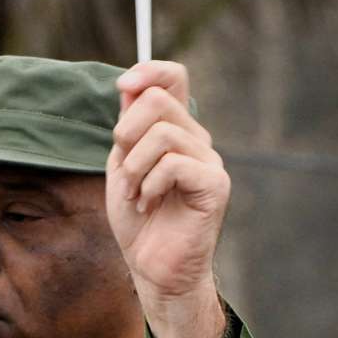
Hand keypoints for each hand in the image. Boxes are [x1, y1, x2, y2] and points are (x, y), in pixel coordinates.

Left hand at [106, 60, 227, 337]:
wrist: (152, 266)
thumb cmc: (138, 217)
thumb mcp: (122, 162)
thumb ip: (128, 125)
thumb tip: (129, 83)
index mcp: (175, 129)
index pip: (174, 77)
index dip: (149, 71)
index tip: (123, 85)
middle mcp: (197, 139)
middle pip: (158, 101)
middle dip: (125, 133)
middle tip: (125, 169)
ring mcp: (210, 162)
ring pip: (161, 134)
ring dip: (133, 167)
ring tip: (136, 193)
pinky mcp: (215, 186)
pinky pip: (173, 164)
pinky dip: (149, 185)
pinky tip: (149, 204)